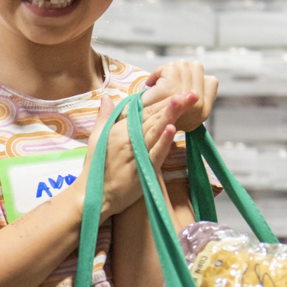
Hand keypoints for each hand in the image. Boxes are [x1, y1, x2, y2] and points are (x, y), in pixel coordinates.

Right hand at [75, 92, 193, 220]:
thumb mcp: (96, 138)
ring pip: (156, 129)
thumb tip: (106, 97)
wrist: (96, 196)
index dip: (162, 100)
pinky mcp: (143, 167)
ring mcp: (137, 152)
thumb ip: (105, 116)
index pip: (144, 110)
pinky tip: (172, 129)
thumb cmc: (97, 168)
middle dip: (173, 103)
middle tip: (191, 92)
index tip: (178, 90)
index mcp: (120, 129)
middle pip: (154, 116)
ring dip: (171, 114)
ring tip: (184, 100)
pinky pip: (156, 152)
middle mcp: (129, 137)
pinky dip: (164, 140)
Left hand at [139, 60, 217, 132]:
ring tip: (158, 82)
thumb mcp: (179, 114)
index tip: (181, 84)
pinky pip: (170, 68)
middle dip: (181, 69)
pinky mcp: (171, 90)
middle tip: (167, 80)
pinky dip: (158, 71)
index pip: (212, 81)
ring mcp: (187, 98)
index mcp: (204, 112)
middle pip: (197, 68)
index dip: (197, 78)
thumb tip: (199, 81)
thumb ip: (191, 100)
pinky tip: (150, 83)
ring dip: (168, 69)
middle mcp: (199, 105)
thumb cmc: (153, 122)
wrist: (135, 134)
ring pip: (183, 65)